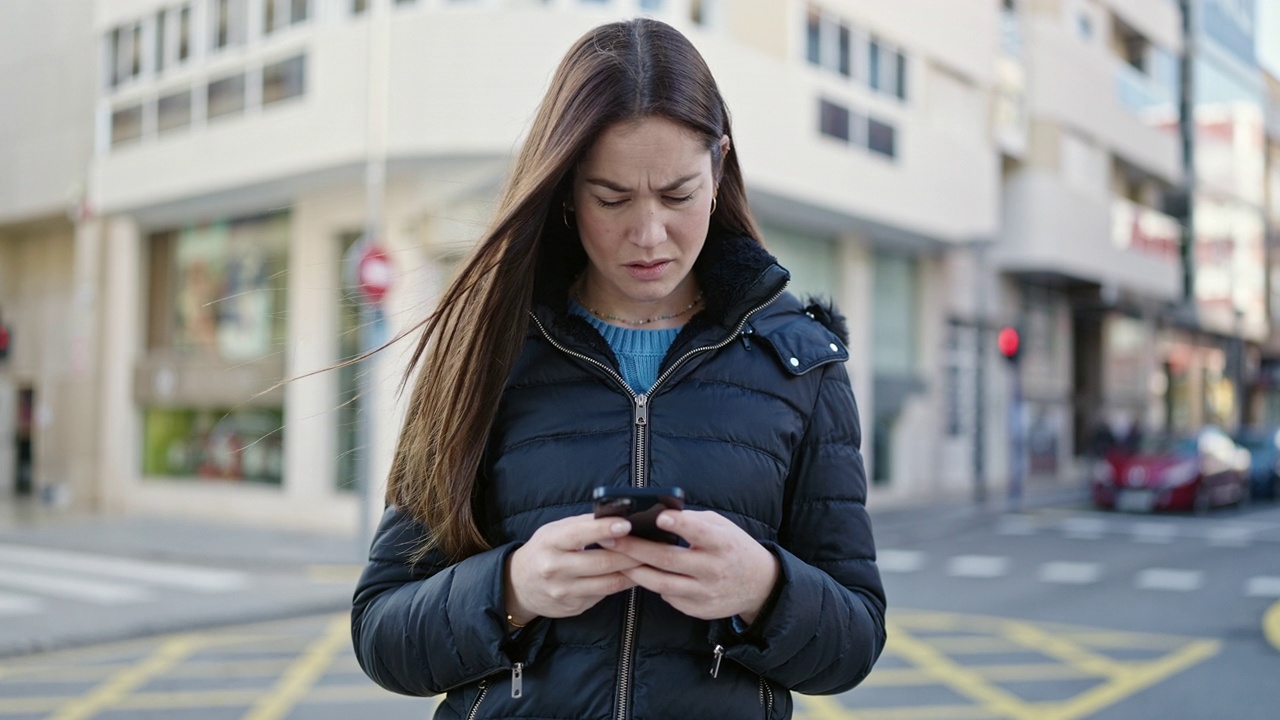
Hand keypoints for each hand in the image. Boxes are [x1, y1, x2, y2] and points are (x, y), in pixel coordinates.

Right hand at [505, 514, 641, 624]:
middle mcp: (555, 569)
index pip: (580, 535)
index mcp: (550, 543)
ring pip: (608, 583)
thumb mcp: (555, 531)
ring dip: (634, 572)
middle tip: (653, 545)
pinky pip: (605, 594)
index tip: (627, 524)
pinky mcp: (574, 607)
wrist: (519, 586)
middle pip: (602, 562)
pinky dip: (623, 584)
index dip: (605, 529)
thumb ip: (583, 525)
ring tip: (651, 561)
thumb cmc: (544, 550)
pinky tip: (636, 575)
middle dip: (631, 553)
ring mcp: (564, 591)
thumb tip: (617, 515)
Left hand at [610, 510, 779, 623]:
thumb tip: (657, 514)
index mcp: (723, 544)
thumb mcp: (722, 527)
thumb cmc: (733, 547)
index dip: (681, 525)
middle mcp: (714, 570)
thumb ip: (693, 521)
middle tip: (610, 538)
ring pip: (662, 584)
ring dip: (635, 571)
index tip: (660, 518)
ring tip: (615, 558)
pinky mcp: (699, 610)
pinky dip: (653, 584)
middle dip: (636, 549)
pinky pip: (669, 597)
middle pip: (669, 560)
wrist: (758, 585)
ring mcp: (706, 593)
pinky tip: (640, 574)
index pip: (700, 533)